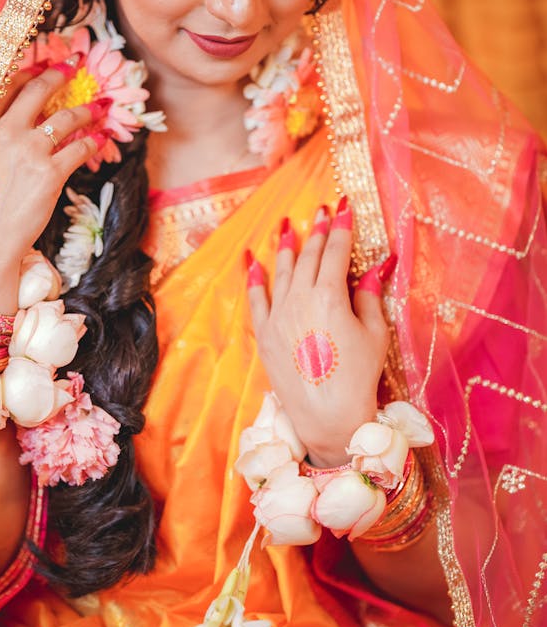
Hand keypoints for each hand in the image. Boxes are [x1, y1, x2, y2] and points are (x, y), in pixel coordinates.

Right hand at [0, 67, 108, 310]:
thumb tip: (20, 130)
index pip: (8, 87)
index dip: (30, 71)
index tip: (45, 62)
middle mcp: (5, 133)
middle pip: (38, 90)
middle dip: (60, 74)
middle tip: (75, 66)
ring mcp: (30, 151)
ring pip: (66, 119)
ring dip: (86, 110)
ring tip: (100, 107)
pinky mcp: (50, 173)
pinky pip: (79, 150)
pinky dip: (94, 142)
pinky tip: (101, 140)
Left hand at [246, 199, 394, 466]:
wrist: (329, 417)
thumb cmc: (359, 378)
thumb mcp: (374, 334)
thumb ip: (368, 297)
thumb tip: (374, 267)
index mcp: (330, 295)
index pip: (336, 251)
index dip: (341, 228)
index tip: (344, 209)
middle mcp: (300, 299)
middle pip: (308, 256)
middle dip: (316, 231)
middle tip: (321, 212)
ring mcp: (278, 316)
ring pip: (281, 271)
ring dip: (286, 246)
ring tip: (288, 226)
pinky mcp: (264, 334)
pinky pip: (256, 299)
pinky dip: (253, 278)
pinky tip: (252, 260)